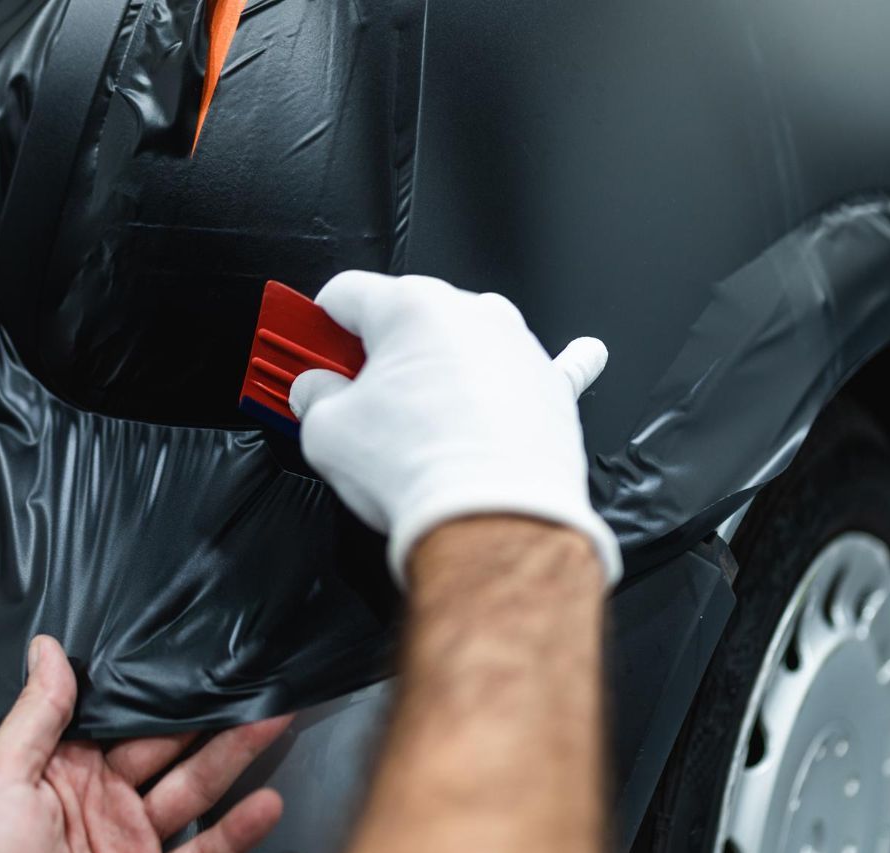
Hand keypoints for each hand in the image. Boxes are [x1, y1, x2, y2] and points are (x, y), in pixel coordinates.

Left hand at [0, 636, 289, 852]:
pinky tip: (265, 806)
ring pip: (193, 791)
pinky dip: (237, 832)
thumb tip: (47, 651)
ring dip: (233, 758)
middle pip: (167, 748)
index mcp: (60, 771)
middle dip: (209, 716)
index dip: (156, 690)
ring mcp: (129, 847)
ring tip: (271, 722)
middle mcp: (101, 803)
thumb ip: (34, 715)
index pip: (120, 719)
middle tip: (250, 683)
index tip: (195, 657)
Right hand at [288, 271, 620, 586]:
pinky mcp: (550, 388)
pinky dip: (538, 369)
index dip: (316, 326)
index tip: (308, 351)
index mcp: (411, 307)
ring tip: (418, 425)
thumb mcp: (327, 432)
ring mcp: (516, 348)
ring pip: (463, 345)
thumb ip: (314, 398)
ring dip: (437, 372)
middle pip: (406, 320)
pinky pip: (550, 366)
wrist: (496, 522)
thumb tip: (316, 394)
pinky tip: (581, 354)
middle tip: (354, 400)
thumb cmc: (422, 471)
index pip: (345, 294)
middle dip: (377, 355)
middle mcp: (471, 314)